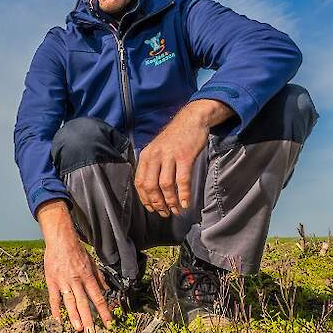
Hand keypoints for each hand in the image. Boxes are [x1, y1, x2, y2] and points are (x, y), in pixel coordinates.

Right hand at [36, 200, 112, 332]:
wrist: (60, 240)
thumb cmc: (77, 251)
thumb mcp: (92, 262)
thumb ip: (99, 277)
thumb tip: (106, 289)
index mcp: (88, 277)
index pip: (98, 298)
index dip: (104, 312)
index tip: (109, 323)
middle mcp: (77, 281)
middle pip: (84, 303)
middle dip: (89, 319)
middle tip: (92, 332)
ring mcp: (63, 282)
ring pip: (70, 302)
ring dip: (74, 316)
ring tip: (78, 329)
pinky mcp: (52, 281)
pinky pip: (54, 298)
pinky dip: (55, 309)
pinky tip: (58, 320)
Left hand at [134, 100, 233, 216]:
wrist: (192, 119)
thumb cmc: (175, 137)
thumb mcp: (157, 148)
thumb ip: (153, 165)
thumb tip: (151, 189)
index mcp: (146, 155)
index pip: (140, 181)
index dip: (145, 198)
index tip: (151, 208)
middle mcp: (155, 156)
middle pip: (151, 186)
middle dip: (157, 203)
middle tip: (164, 213)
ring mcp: (169, 156)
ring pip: (165, 185)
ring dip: (170, 201)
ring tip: (176, 210)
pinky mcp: (184, 157)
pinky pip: (182, 180)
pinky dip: (183, 195)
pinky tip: (186, 203)